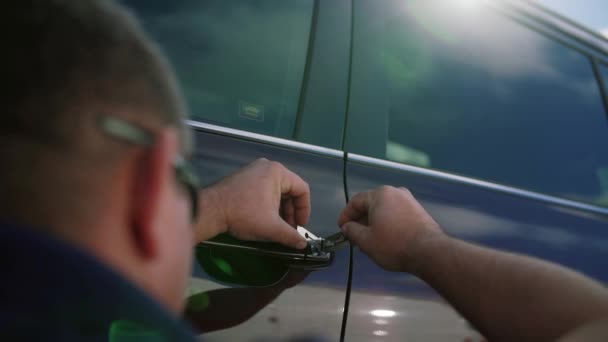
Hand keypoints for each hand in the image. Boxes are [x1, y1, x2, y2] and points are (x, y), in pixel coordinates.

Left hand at [195, 158, 309, 248]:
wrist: (211, 211)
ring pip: (277, 191)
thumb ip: (290, 236)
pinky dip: (269, 204)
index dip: (304, 210)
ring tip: (277, 227)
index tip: (301, 226)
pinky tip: (265, 219)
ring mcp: (254, 171)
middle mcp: (267, 167)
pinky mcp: (245, 178)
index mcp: (277, 172)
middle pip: (289, 190)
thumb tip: (302, 244)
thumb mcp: (271, 227)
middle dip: (291, 212)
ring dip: (280, 210)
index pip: (302, 189)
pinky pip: (265, 190)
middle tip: (289, 229)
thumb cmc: (242, 214)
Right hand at [338, 186, 443, 272]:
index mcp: (380, 194)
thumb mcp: (366, 240)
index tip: (342, 228)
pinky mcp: (419, 211)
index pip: (356, 201)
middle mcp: (396, 192)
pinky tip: (386, 238)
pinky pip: (396, 214)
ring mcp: (409, 201)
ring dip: (374, 223)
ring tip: (370, 240)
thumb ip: (352, 231)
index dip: (346, 215)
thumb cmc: (395, 245)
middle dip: (361, 220)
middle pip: (371, 204)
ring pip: (384, 209)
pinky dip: (388, 223)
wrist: (429, 252)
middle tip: (355, 236)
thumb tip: (347, 227)